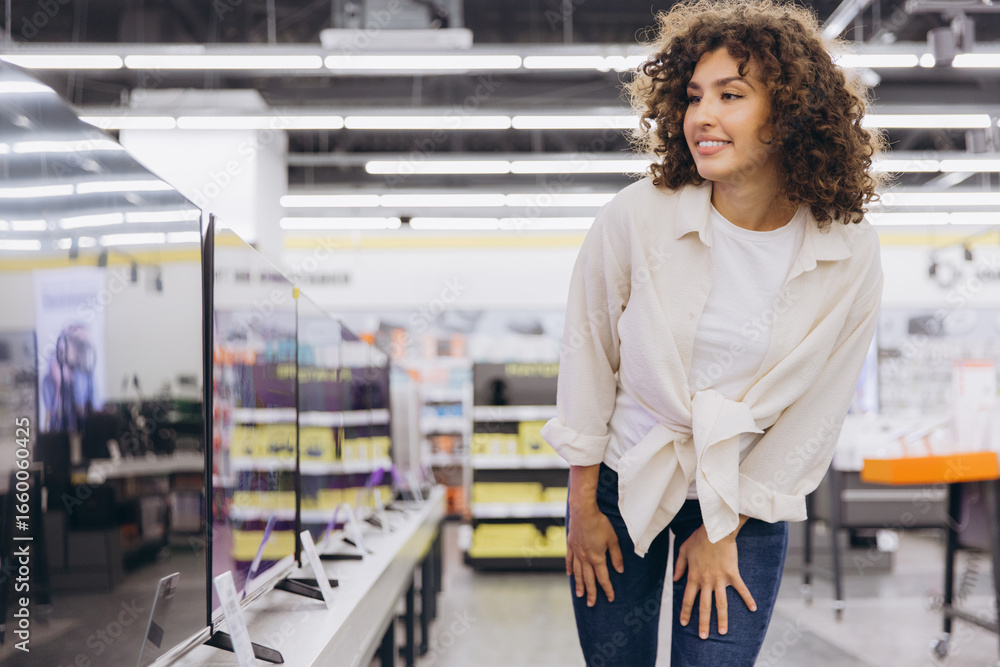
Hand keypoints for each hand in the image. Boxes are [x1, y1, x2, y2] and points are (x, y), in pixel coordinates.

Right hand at [566, 502, 624, 606]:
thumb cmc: (600, 524)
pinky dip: (570, 569)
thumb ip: (616, 556)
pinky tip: (569, 575)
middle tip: (591, 604)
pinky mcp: (571, 545)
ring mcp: (576, 552)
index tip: (610, 598)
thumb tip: (620, 570)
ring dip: (579, 585)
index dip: (607, 589)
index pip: (603, 578)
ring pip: (578, 573)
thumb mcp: (613, 539)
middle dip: (591, 593)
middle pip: (589, 579)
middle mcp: (585, 558)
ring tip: (580, 595)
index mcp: (597, 558)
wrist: (583, 511)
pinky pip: (569, 560)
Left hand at [673, 524, 755, 638]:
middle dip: (703, 623)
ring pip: (721, 604)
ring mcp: (720, 579)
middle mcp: (706, 581)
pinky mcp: (732, 575)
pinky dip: (748, 599)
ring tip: (723, 632)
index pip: (688, 599)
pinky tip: (753, 609)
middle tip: (703, 637)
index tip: (684, 623)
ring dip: (722, 619)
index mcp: (693, 576)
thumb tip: (676, 579)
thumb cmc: (699, 538)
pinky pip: (741, 589)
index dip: (686, 612)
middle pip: (704, 606)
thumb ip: (679, 566)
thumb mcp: (684, 550)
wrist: (717, 530)